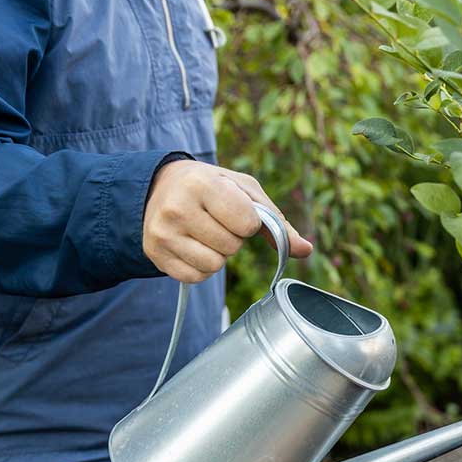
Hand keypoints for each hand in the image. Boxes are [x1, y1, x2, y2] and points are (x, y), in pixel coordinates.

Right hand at [143, 160, 312, 282]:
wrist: (159, 187)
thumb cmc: (212, 186)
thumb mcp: (245, 191)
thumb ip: (277, 222)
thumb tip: (306, 250)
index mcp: (201, 184)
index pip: (247, 224)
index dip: (249, 222)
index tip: (235, 211)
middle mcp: (177, 208)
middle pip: (231, 248)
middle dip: (233, 238)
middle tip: (217, 221)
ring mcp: (162, 234)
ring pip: (214, 266)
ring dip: (219, 254)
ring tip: (205, 233)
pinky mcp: (155, 254)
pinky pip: (196, 277)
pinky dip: (202, 267)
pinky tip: (193, 245)